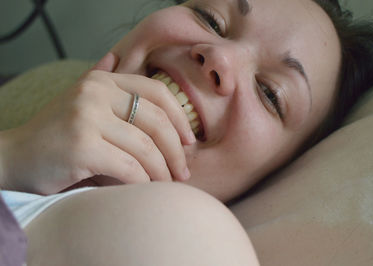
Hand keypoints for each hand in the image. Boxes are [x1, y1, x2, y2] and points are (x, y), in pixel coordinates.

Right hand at [1, 53, 194, 193]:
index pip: (156, 91)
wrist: (14, 157)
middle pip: (156, 120)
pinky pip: (129, 167)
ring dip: (163, 171)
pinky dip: (143, 182)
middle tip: (184, 172)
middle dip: (176, 151)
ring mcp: (86, 118)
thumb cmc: (55, 136)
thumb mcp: (80, 103)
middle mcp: (94, 93)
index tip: (189, 141)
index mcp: (101, 81)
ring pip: (145, 147)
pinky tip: (146, 189)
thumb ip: (103, 84)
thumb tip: (116, 58)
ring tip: (168, 184)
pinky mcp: (82, 146)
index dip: (180, 117)